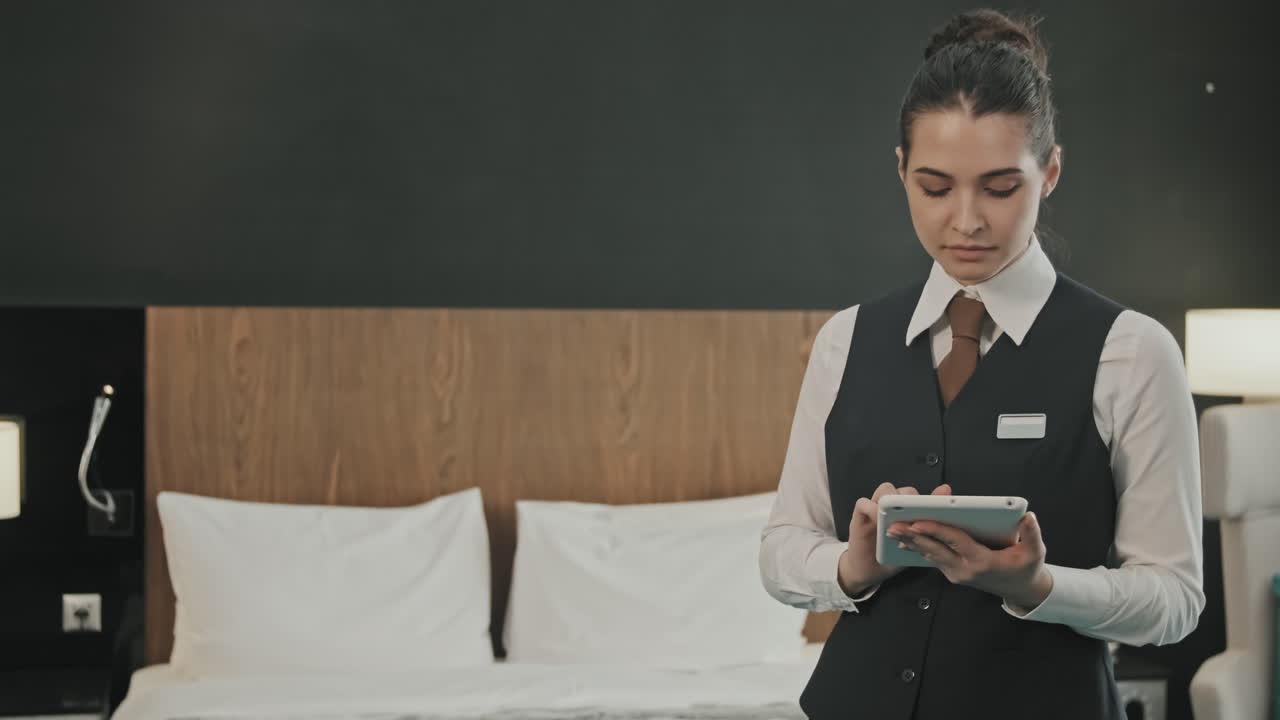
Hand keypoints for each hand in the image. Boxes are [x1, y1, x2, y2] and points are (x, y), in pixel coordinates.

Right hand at [838, 482, 951, 596]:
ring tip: (899, 517)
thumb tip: (947, 524)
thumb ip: (927, 532)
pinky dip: (872, 508)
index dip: (931, 497)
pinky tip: (880, 521)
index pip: (921, 498)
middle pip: (904, 491)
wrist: (870, 571)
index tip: (941, 502)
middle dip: (913, 500)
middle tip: (918, 515)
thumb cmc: (894, 557)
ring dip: (893, 500)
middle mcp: (892, 507)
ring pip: (885, 490)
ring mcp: (875, 509)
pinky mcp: (859, 516)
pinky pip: (863, 503)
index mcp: (907, 513)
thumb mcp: (916, 546)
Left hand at [887, 510, 1052, 610]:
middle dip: (913, 536)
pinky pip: (933, 560)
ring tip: (891, 530)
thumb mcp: (1035, 552)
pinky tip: (904, 540)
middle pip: (934, 549)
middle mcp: (965, 569)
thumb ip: (1032, 534)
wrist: (1021, 590)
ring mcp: (957, 574)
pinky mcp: (953, 574)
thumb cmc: (1026, 568)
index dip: (935, 531)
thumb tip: (1028, 516)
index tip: (917, 522)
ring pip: (930, 555)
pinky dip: (919, 549)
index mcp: (982, 561)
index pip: (954, 542)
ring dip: (911, 543)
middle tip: (892, 525)